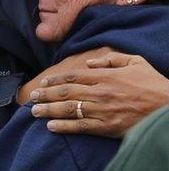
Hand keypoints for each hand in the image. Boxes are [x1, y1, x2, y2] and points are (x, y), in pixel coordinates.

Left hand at [29, 51, 168, 137]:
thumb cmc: (154, 83)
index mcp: (105, 76)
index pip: (72, 76)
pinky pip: (80, 126)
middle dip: (45, 94)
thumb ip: (111, 59)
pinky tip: (51, 126)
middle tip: (32, 97)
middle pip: (65, 92)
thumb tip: (90, 63)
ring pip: (68, 108)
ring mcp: (102, 110)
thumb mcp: (135, 61)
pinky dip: (64, 126)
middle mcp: (99, 92)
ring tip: (34, 111)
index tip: (43, 83)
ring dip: (48, 109)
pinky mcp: (106, 127)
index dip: (55, 80)